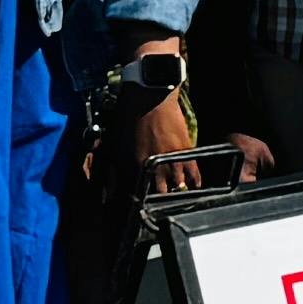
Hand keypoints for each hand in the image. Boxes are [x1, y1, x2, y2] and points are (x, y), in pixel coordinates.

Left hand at [112, 40, 203, 191]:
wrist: (149, 95)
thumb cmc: (128, 115)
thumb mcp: (115, 144)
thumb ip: (114, 170)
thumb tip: (109, 192)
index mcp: (132, 165)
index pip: (135, 194)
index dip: (134, 203)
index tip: (134, 208)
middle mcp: (153, 165)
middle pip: (157, 193)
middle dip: (156, 198)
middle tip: (156, 200)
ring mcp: (171, 158)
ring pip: (176, 186)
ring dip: (173, 191)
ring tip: (173, 193)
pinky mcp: (186, 150)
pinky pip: (193, 173)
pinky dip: (193, 182)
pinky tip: (193, 187)